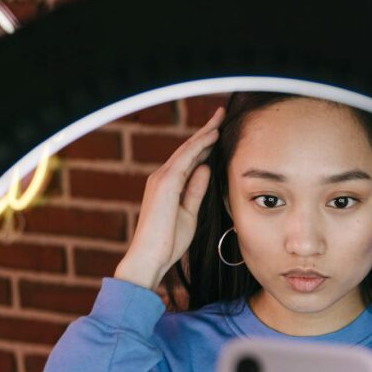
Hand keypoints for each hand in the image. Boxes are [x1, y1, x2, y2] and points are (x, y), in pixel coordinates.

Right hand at [114, 106, 224, 288]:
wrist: (150, 257)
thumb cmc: (167, 241)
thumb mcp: (189, 212)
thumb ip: (196, 190)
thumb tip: (206, 169)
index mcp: (167, 184)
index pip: (189, 159)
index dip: (204, 144)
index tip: (218, 132)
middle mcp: (162, 177)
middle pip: (188, 149)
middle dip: (205, 131)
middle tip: (221, 114)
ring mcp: (162, 178)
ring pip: (186, 150)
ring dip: (204, 134)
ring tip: (219, 119)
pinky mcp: (165, 183)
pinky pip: (184, 159)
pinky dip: (199, 146)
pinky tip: (211, 137)